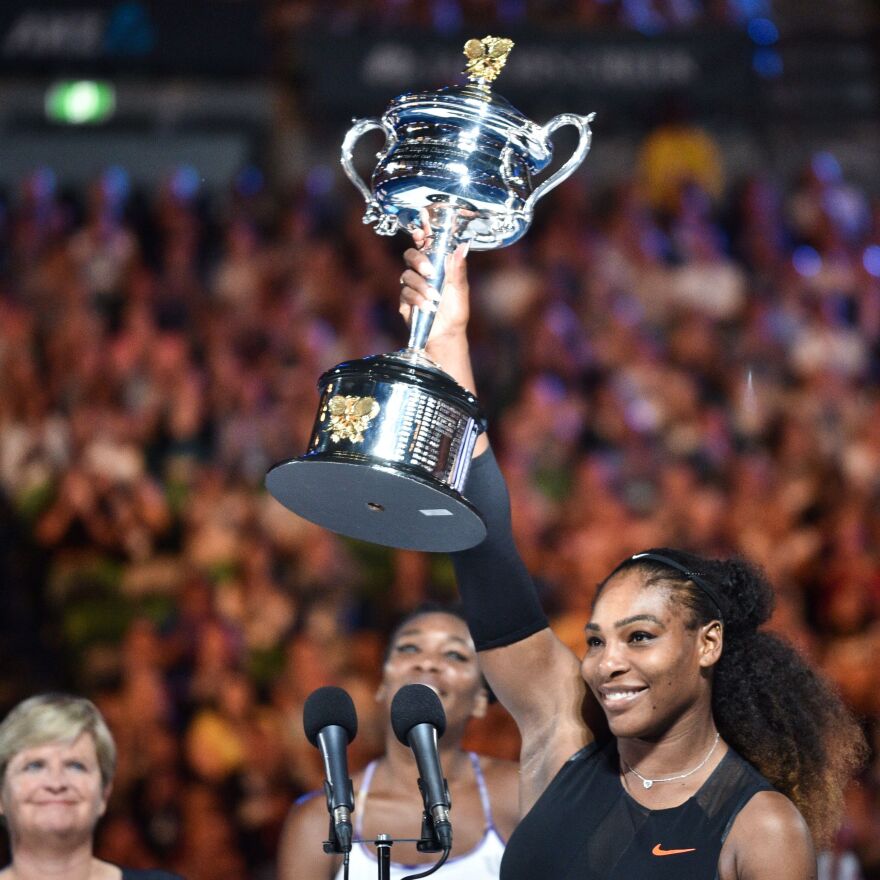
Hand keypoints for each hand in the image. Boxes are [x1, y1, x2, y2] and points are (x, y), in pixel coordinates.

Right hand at [399, 225, 470, 344]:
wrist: (447, 334)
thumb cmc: (455, 311)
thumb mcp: (460, 288)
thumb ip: (458, 268)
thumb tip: (463, 246)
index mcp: (435, 265)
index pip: (425, 244)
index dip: (421, 233)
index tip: (421, 229)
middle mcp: (421, 273)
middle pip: (410, 256)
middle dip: (418, 261)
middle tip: (429, 272)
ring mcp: (411, 286)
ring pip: (407, 275)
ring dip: (421, 286)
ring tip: (434, 298)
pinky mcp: (405, 301)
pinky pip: (405, 293)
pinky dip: (417, 299)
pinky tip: (427, 307)